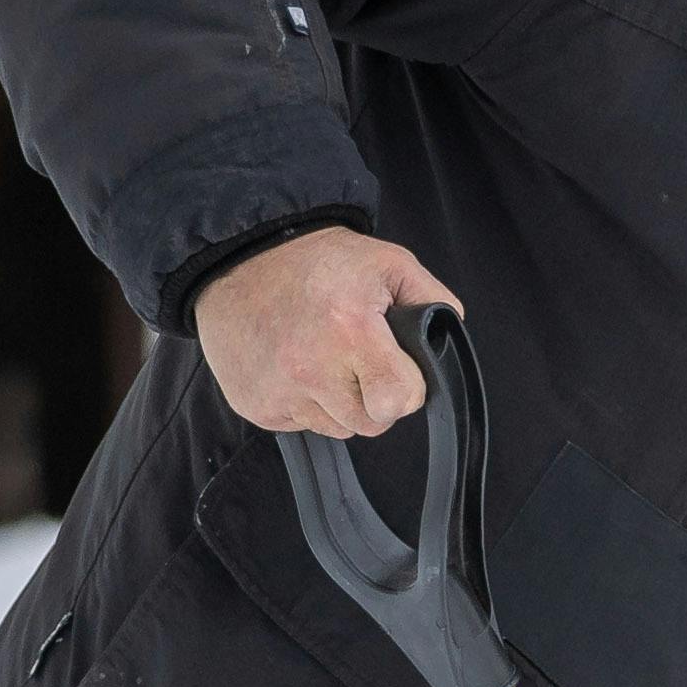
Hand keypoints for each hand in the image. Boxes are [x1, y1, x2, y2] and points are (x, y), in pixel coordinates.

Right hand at [193, 229, 458, 438]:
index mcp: (350, 331)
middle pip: (371, 423)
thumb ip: (432, 300)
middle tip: (357, 358)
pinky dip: (305, 403)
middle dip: (374, 398)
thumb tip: (446, 341)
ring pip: (336, 428)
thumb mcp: (387, 263)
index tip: (394, 364)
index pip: (400, 401)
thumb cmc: (317, 261)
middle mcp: (310, 368)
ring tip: (323, 357)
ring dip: (338, 402)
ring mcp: (278, 391)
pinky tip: (296, 365)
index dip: (407, 385)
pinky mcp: (254, 406)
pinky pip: (300, 424)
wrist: (241, 258)